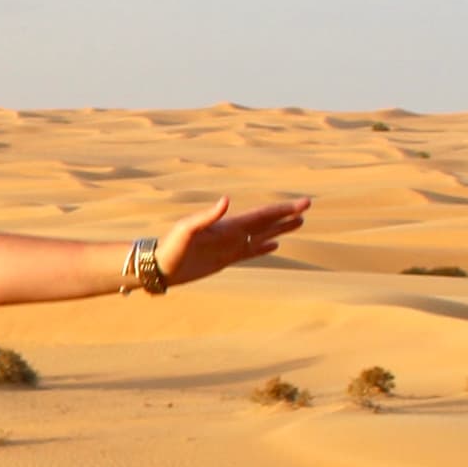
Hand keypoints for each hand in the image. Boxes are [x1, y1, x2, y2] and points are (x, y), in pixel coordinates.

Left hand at [157, 194, 311, 287]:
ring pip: (263, 236)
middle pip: (267, 222)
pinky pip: (250, 252)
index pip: (262, 215)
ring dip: (281, 229)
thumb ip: (207, 216)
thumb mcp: (187, 230)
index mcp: (227, 226)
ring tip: (300, 223)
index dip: (282, 209)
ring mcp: (229, 246)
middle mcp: (232, 233)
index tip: (302, 204)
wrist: (159, 267)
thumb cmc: (170, 248)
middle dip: (287, 215)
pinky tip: (274, 245)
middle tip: (308, 207)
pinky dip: (264, 248)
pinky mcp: (224, 259)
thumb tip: (227, 199)